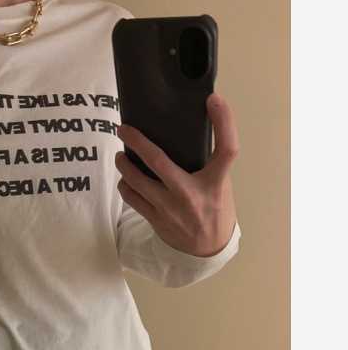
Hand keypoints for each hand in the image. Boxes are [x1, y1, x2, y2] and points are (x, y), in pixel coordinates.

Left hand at [115, 93, 238, 256]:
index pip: (226, 150)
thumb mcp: (220, 185)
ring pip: (136, 182)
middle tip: (124, 129)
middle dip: (137, 141)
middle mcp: (190, 195)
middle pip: (159, 162)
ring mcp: (169, 209)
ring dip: (124, 165)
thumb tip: (183, 133)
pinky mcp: (155, 219)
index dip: (224, 122)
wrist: (208, 250)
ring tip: (122, 155)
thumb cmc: (215, 210)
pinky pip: (132, 198)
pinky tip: (126, 178)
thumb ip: (208, 164)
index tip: (215, 99)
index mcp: (215, 184)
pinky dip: (125, 185)